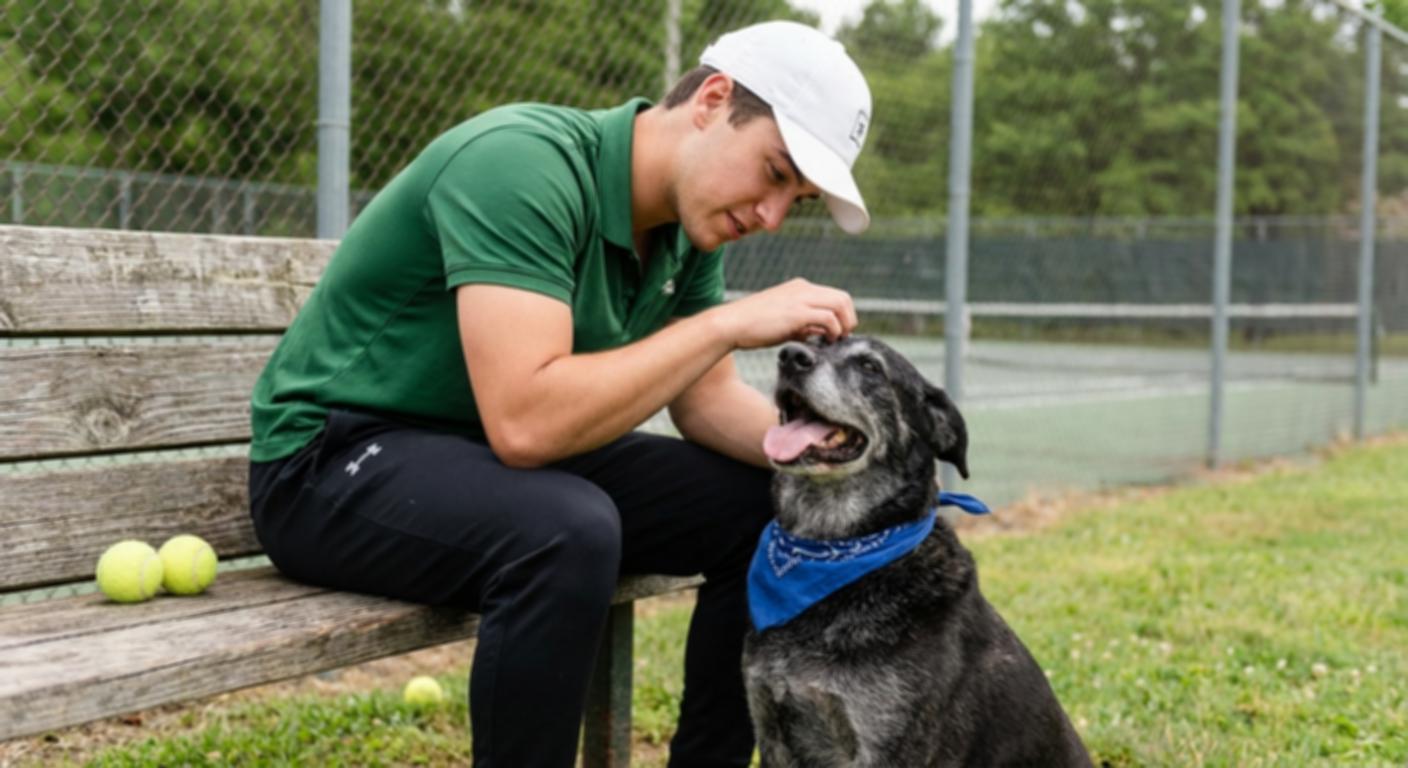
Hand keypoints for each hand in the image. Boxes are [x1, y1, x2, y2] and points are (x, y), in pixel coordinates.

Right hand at [711, 278, 857, 349]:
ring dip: (844, 325)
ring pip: (840, 304)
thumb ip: (804, 324)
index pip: (835, 295)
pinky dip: (833, 331)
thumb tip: (821, 333)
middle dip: (849, 319)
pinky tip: (825, 342)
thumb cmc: (753, 326)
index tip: (839, 332)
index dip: (843, 314)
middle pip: (843, 298)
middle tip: (842, 337)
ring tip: (835, 340)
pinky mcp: (797, 313)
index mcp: (800, 288)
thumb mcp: (783, 321)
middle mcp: (803, 289)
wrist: (731, 324)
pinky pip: (829, 318)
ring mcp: (800, 299)